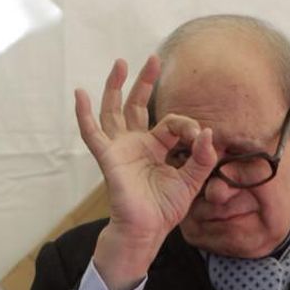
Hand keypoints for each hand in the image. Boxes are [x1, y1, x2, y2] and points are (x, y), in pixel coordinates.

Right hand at [75, 56, 217, 289]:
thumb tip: (209, 133)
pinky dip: (84, 114)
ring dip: (116, 86)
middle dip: (145, 82)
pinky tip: (80, 94)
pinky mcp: (109, 158)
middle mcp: (137, 143)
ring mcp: (121, 148)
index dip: (188, 126)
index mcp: (156, 147)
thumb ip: (202, 159)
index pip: (172, 123)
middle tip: (154, 59)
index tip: (200, 137)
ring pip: (114, 110)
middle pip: (138, 105)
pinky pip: (92, 133)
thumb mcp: (192, 182)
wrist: (147, 230)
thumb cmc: (165, 209)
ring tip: (120, 63)